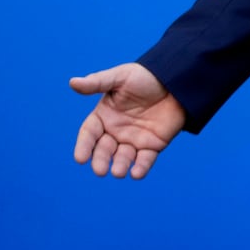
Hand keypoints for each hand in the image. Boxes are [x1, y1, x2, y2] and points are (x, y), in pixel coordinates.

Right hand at [70, 63, 185, 178]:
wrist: (176, 80)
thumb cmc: (145, 76)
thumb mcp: (121, 77)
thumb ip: (98, 82)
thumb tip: (73, 82)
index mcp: (104, 116)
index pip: (89, 133)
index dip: (84, 146)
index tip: (80, 158)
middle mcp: (116, 131)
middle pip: (103, 150)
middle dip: (100, 160)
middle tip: (100, 170)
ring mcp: (134, 139)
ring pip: (123, 158)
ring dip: (120, 166)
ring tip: (118, 172)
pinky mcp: (152, 145)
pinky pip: (145, 160)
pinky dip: (141, 168)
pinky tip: (136, 173)